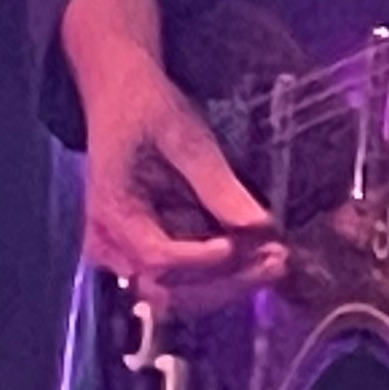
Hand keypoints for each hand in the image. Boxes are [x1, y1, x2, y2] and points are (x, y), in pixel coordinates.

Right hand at [73, 42, 286, 322]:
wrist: (120, 96)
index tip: (240, 244)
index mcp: (112, 210)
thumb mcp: (184, 137)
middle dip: (227, 281)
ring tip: (276, 258)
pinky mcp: (147, 251)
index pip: (156, 257)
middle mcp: (110, 243)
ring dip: (230, 282)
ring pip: (180, 293)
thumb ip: (217, 185)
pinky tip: (258, 253)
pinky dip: (222, 273)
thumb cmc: (145, 109)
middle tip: (278, 259)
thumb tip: (261, 226)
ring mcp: (126, 252)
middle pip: (169, 289)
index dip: (202, 260)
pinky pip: (184, 279)